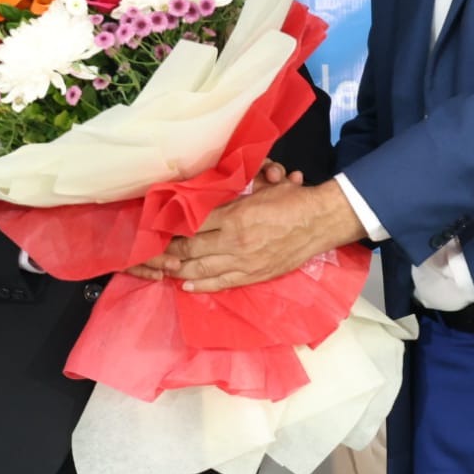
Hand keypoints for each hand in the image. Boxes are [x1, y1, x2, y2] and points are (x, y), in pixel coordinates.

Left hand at [123, 160, 303, 279]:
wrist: (318, 222)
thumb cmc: (290, 200)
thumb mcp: (258, 188)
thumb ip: (230, 195)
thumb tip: (204, 197)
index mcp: (234, 215)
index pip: (193, 223)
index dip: (173, 226)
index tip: (159, 227)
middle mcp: (234, 241)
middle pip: (191, 247)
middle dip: (170, 249)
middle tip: (155, 250)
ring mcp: (243, 262)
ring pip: (202, 267)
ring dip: (180, 268)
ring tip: (166, 267)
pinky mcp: (253, 275)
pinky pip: (221, 283)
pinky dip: (201, 284)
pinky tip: (186, 284)